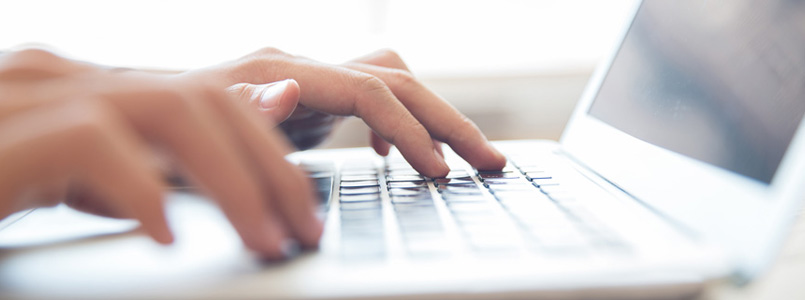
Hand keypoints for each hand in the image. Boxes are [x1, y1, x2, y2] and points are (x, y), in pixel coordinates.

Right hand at [0, 49, 321, 258]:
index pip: (211, 98)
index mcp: (93, 84)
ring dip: (233, 182)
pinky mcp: (5, 133)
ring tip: (262, 240)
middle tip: (305, 229)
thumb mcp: (83, 175)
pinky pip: (93, 141)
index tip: (302, 208)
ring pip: (172, 111)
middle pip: (208, 100)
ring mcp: (33, 95)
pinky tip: (166, 236)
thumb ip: (155, 156)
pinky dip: (143, 187)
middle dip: (272, 168)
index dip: (269, 150)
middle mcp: (69, 75)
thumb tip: (246, 140)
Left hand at [182, 48, 506, 176]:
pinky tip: (395, 156)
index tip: (440, 173)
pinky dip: (398, 124)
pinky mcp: (310, 97)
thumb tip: (291, 89)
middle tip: (490, 162)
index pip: (370, 91)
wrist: (136, 121)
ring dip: (433, 119)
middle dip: (448, 121)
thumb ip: (244, 113)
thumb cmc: (159, 139)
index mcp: (278, 72)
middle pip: (396, 79)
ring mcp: (307, 78)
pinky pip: (372, 98)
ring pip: (392, 83)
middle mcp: (300, 65)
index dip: (412, 131)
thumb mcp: (192, 138)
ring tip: (466, 157)